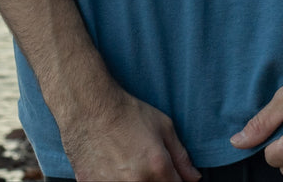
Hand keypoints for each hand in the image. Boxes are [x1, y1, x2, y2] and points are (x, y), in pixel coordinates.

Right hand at [61, 90, 200, 181]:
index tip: (169, 172)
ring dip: (134, 180)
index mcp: (157, 168)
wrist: (89, 107)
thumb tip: (194, 178)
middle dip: (155, 179)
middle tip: (145, 163)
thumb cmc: (126, 112)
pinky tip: (111, 166)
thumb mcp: (163, 127)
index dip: (175, 180)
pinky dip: (113, 180)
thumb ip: (181, 157)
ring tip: (127, 163)